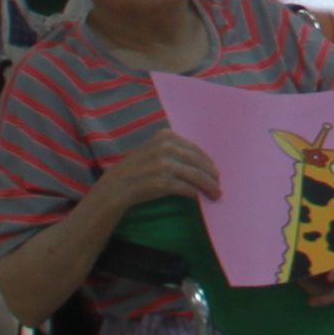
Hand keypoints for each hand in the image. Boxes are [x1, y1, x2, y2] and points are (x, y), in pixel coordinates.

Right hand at [109, 129, 227, 209]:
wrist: (115, 188)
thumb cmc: (135, 170)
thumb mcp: (152, 150)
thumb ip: (173, 150)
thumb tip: (201, 161)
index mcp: (165, 136)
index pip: (195, 148)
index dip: (207, 161)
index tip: (214, 170)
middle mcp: (165, 147)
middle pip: (198, 161)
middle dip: (211, 174)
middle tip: (219, 184)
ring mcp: (163, 164)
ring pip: (196, 175)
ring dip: (208, 186)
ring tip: (215, 193)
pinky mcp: (162, 182)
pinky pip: (186, 188)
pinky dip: (195, 193)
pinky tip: (198, 198)